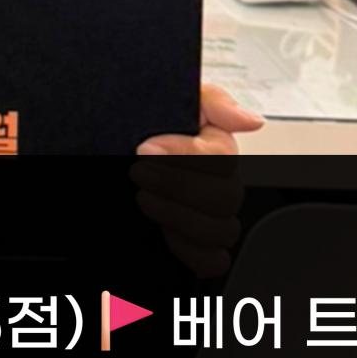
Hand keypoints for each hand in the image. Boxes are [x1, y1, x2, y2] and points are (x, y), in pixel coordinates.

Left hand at [129, 84, 263, 278]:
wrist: (105, 150)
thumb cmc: (142, 126)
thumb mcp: (168, 96)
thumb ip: (213, 101)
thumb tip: (251, 121)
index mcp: (217, 150)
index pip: (222, 159)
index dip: (184, 155)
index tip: (145, 147)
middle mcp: (220, 185)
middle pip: (225, 198)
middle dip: (176, 185)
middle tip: (139, 171)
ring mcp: (210, 218)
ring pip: (222, 231)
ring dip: (179, 216)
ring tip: (144, 197)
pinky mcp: (196, 247)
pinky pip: (213, 262)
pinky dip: (190, 250)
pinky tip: (162, 230)